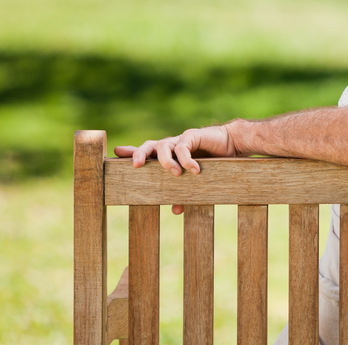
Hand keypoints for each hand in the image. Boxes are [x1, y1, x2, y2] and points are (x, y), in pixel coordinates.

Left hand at [115, 126, 237, 214]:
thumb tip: (176, 210)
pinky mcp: (193, 136)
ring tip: (176, 174)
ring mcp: (181, 140)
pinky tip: (195, 171)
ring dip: (166, 162)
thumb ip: (184, 192)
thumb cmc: (212, 161)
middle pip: (149, 145)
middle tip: (136, 166)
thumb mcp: (195, 180)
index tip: (116, 155)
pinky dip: (187, 160)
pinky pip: (184, 147)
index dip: (131, 153)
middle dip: (139, 154)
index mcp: (168, 155)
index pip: (146, 153)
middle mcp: (171, 145)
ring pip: (164, 146)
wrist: (232, 145)